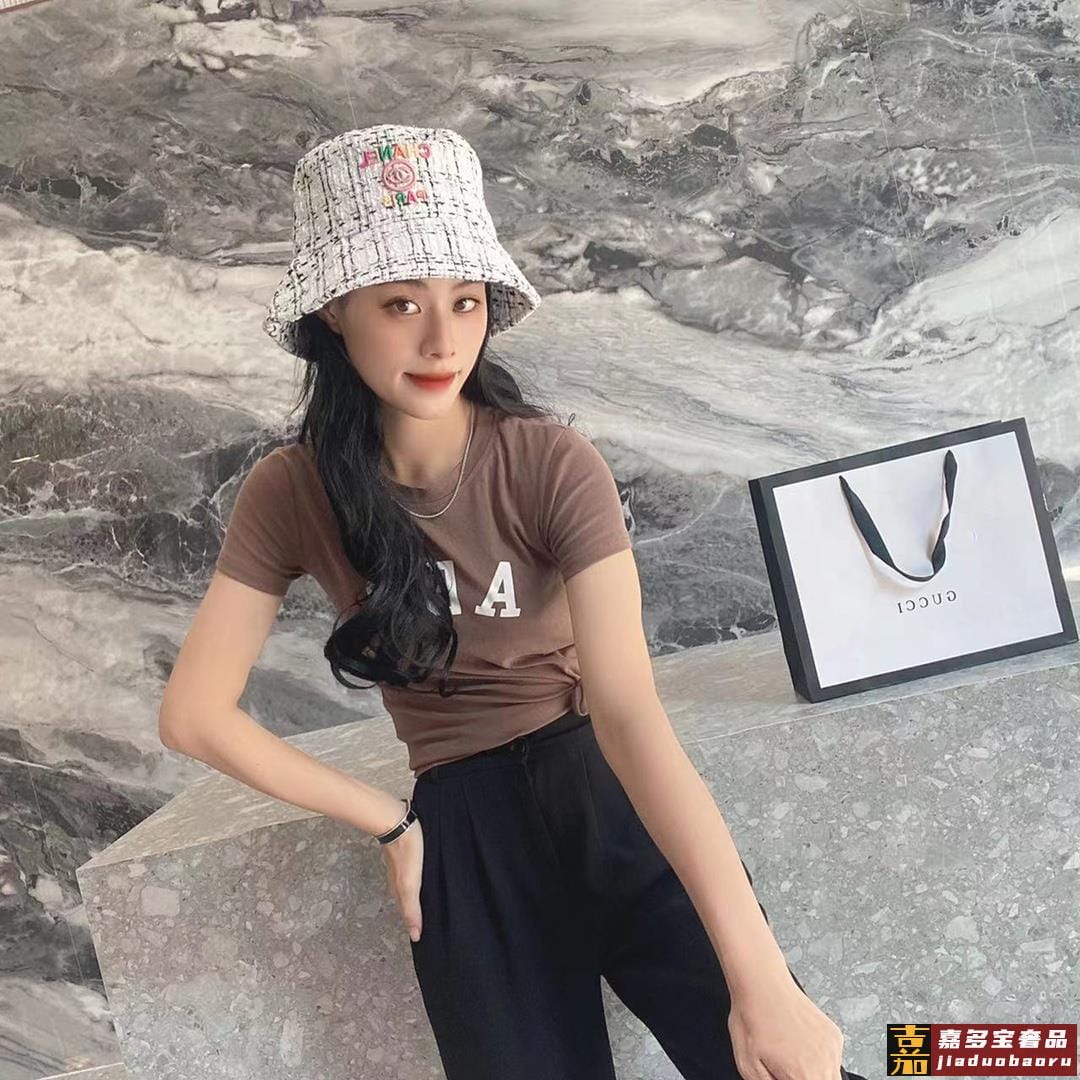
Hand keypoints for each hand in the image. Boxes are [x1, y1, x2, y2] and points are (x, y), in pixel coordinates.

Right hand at [379, 816, 424, 943]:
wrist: (398, 822)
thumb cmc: (406, 852)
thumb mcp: (410, 884)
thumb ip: (412, 908)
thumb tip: (415, 935)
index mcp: (399, 890)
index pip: (407, 912)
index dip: (415, 923)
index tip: (424, 933)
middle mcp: (398, 880)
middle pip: (408, 900)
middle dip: (417, 911)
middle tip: (429, 920)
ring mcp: (401, 866)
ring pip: (410, 886)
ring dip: (418, 895)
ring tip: (430, 901)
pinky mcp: (406, 853)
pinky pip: (413, 872)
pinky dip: (419, 879)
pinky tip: (426, 876)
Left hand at [728, 974, 843, 1079]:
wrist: (762, 983)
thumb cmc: (752, 1018)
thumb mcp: (748, 1065)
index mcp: (804, 1076)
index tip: (784, 1075)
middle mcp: (824, 1064)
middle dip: (803, 1079)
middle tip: (786, 1069)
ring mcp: (832, 1048)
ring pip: (830, 1075)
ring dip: (814, 1073)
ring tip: (791, 1057)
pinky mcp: (834, 1035)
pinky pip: (832, 1058)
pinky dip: (818, 1059)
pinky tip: (799, 1045)